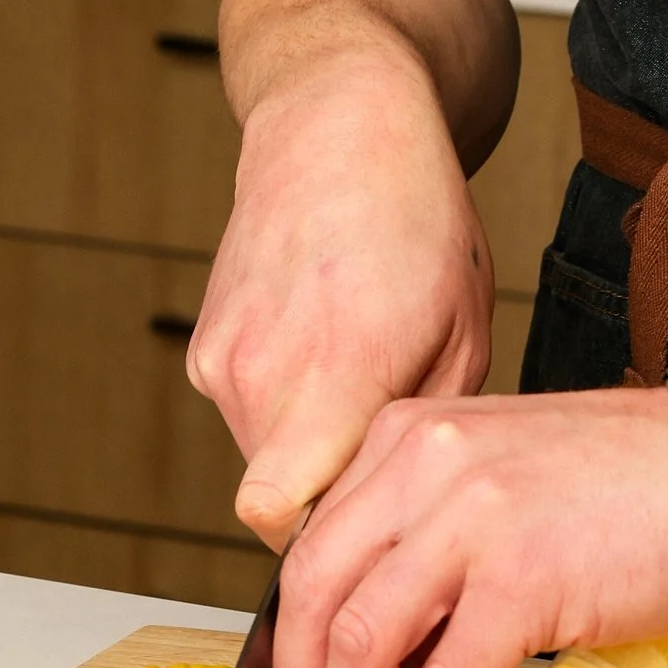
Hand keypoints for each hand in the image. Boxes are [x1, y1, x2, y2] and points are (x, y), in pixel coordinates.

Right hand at [187, 62, 493, 550]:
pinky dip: (283, 401)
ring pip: (265, 458)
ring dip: (311, 440)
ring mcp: (222, 360)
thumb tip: (401, 509)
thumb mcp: (465, 329)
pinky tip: (324, 342)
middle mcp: (264, 371)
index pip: (283, 520)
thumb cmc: (419, 220)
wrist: (339, 128)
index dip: (329, 540)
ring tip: (361, 367)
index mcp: (340, 371)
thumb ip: (422, 433)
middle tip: (390, 439)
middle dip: (336, 488)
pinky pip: (244, 413)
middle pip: (285, 498)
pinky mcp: (202, 348)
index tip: (372, 524)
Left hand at [273, 382, 667, 667]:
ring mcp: (473, 519)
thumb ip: (427, 534)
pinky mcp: (526, 580)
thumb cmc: (630, 473)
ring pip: (360, 643)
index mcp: (410, 435)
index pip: (310, 549)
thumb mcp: (497, 472)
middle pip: (313, 599)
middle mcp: (426, 463)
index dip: (290, 642)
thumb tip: (372, 653)